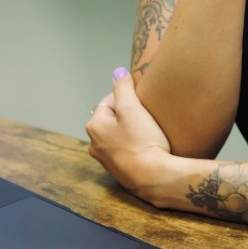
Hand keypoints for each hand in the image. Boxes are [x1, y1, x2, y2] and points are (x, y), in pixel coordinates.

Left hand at [87, 68, 177, 202]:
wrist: (153, 177)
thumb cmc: (142, 141)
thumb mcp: (132, 108)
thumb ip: (123, 88)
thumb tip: (118, 71)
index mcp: (94, 125)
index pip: (109, 100)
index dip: (128, 98)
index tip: (143, 102)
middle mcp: (94, 143)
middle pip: (113, 118)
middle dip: (128, 115)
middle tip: (147, 117)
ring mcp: (105, 159)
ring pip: (118, 134)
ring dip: (131, 130)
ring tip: (148, 132)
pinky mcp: (118, 170)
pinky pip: (125, 149)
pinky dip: (133, 145)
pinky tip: (146, 146)